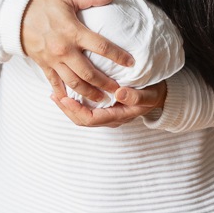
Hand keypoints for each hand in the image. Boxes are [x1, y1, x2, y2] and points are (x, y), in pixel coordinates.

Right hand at [21, 0, 134, 101]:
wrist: (15, 16)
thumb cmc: (44, 5)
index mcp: (73, 32)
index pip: (101, 46)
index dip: (118, 56)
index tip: (131, 63)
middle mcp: (64, 50)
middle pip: (89, 73)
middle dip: (106, 84)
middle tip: (119, 91)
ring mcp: (53, 60)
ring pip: (75, 83)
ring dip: (90, 93)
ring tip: (102, 100)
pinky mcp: (44, 66)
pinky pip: (56, 84)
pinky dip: (65, 94)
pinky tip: (74, 101)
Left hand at [51, 80, 167, 126]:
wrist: (159, 96)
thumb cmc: (153, 93)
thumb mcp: (148, 94)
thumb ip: (136, 96)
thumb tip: (119, 93)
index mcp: (118, 116)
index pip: (92, 118)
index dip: (76, 110)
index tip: (65, 98)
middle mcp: (110, 118)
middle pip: (82, 120)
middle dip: (67, 109)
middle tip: (54, 96)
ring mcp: (106, 114)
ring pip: (82, 116)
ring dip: (68, 106)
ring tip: (55, 94)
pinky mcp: (104, 108)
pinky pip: (86, 108)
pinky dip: (74, 102)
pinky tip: (66, 92)